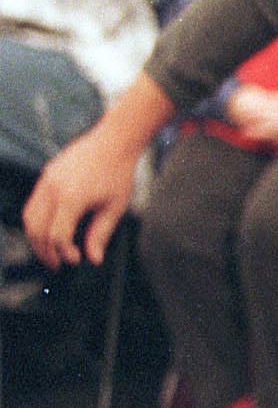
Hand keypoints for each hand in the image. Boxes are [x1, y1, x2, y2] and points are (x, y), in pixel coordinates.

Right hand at [24, 125, 136, 267]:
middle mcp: (52, 189)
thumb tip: (93, 259)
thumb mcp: (115, 207)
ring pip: (30, 216)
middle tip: (56, 265)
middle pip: (37, 228)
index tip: (76, 261)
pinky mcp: (46, 176)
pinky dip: (37, 221)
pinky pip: (33, 203)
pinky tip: (49, 232)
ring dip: (36, 238)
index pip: (57, 234)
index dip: (64, 252)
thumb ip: (100, 233)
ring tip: (50, 253)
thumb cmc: (118, 174)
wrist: (113, 141)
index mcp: (71, 197)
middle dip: (44, 251)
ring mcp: (46, 181)